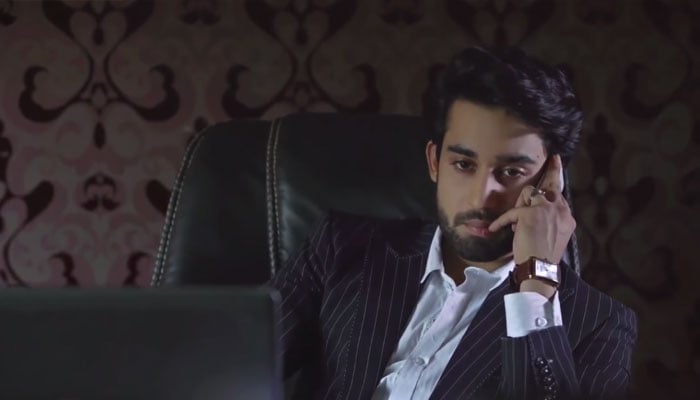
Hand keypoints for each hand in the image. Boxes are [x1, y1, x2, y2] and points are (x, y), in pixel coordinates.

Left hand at [488, 155, 575, 294]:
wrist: (540, 268)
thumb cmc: (542, 256)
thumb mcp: (553, 236)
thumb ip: (549, 220)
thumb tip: (531, 211)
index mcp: (566, 217)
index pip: (559, 193)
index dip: (556, 177)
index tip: (556, 162)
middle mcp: (560, 210)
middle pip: (549, 186)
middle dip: (547, 177)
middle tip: (552, 160)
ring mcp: (546, 210)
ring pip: (529, 193)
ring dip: (519, 206)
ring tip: (517, 224)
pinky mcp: (530, 214)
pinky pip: (512, 211)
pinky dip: (502, 221)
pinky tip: (496, 228)